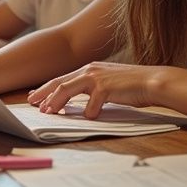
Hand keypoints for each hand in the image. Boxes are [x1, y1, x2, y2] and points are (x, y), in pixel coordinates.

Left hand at [27, 61, 159, 117]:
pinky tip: (89, 118)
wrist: (153, 81)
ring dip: (56, 102)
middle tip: (33, 104)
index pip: (62, 79)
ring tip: (49, 113)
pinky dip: (88, 113)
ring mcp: (97, 78)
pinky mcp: (106, 88)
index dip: (47, 88)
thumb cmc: (132, 85)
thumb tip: (80, 103)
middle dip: (44, 94)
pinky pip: (91, 104)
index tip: (35, 96)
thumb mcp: (108, 84)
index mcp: (89, 68)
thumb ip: (92, 89)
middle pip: (59, 82)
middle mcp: (90, 70)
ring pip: (67, 89)